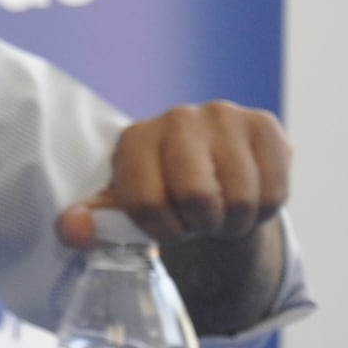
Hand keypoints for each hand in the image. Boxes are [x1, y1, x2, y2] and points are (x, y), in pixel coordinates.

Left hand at [63, 101, 289, 248]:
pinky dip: (264, 211)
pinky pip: (274, 191)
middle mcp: (177, 118)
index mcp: (135, 138)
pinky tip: (249, 195)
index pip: (145, 202)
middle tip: (200, 221)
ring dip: (235, 221)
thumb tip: (74, 231)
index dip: (162, 230)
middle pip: (197, 197)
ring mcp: (224, 116)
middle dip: (201, 225)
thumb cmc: (166, 192)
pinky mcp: (265, 125)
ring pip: (240, 199)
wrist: (218, 175)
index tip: (168, 227)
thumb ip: (97, 222)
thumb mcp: (127, 208)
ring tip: (223, 210)